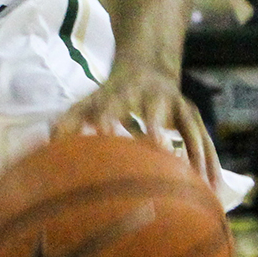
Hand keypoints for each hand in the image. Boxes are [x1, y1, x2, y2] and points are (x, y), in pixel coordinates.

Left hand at [52, 63, 219, 189]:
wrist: (148, 66)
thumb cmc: (112, 95)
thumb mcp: (89, 103)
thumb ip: (68, 124)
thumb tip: (43, 149)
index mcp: (122, 94)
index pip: (112, 105)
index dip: (108, 117)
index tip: (103, 131)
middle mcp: (152, 97)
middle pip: (155, 111)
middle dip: (157, 127)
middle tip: (160, 149)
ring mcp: (177, 105)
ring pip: (189, 128)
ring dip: (194, 151)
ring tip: (199, 183)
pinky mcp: (193, 118)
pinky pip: (205, 142)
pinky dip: (210, 164)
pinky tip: (213, 191)